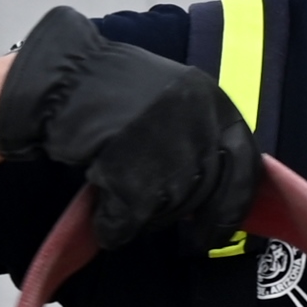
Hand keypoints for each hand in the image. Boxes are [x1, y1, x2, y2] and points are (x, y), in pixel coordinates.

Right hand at [0, 8, 258, 252]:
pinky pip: (131, 214)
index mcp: (213, 101)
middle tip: (163, 222)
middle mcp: (196, 116)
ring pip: (170, 204)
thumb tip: (216, 198)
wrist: (61, 76)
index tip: (223, 230)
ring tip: (123, 203)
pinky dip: (116, 226)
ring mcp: (163, 137)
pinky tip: (104, 220)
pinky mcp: (127, 160)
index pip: (245, 164)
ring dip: (146, 216)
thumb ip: (199, 139)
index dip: (236, 204)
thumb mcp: (175, 102)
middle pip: (205, 190)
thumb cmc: (115, 92)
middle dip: (184, 213)